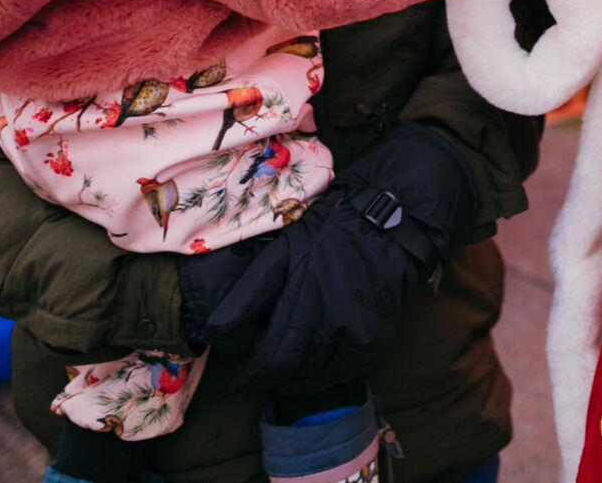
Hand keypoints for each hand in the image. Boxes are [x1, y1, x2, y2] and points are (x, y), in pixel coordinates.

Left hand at [187, 120, 479, 389]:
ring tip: (286, 371)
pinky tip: (317, 368)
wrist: (385, 224)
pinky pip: (347, 372)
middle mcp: (331, 325)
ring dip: (298, 376)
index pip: (271, 357)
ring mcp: (357, 335)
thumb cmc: (327, 235)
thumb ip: (248, 293)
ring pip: (319, 374)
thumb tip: (215, 329)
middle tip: (260, 374)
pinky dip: (327, 375)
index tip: (239, 379)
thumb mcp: (280, 252)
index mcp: (303, 303)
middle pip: (294, 368)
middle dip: (272, 375)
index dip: (252, 373)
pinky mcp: (376, 340)